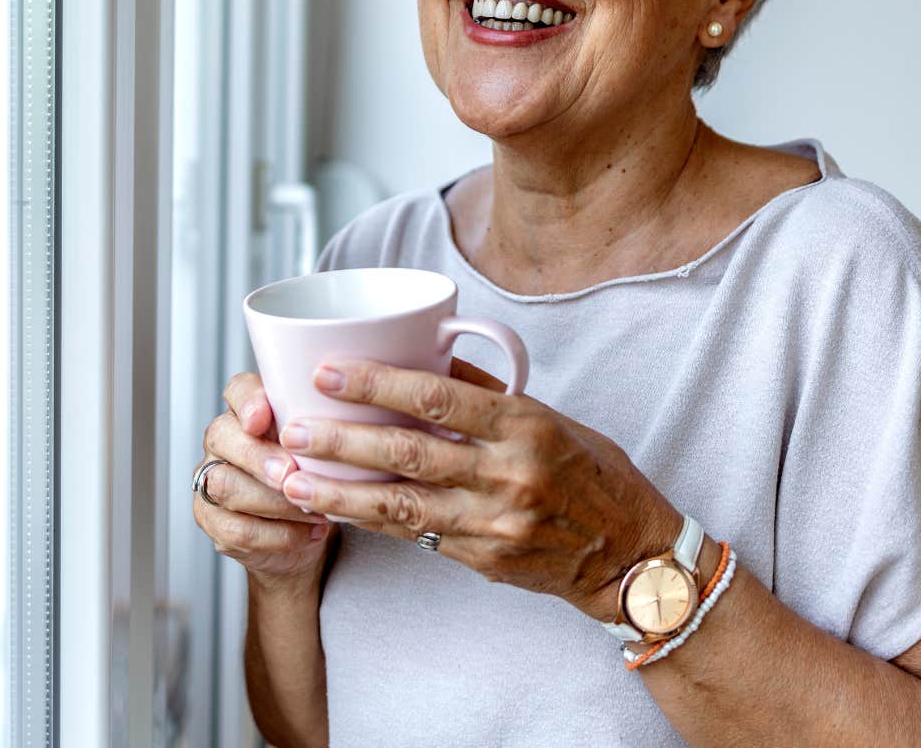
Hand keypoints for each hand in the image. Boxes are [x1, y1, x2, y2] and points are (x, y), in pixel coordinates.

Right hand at [193, 372, 334, 587]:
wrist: (311, 532)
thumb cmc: (322, 478)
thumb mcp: (332, 448)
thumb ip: (333, 425)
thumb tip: (361, 412)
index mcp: (250, 412)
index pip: (237, 390)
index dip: (247, 401)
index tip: (262, 417)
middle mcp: (224, 442)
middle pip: (222, 436)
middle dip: (258, 456)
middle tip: (290, 473)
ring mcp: (212, 481)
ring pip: (225, 485)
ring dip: (274, 501)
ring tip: (315, 511)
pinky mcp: (214, 522)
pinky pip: (236, 529)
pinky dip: (279, 535)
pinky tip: (311, 533)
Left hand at [272, 357, 680, 620]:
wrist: (631, 556)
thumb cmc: (593, 476)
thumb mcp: (551, 420)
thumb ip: (489, 395)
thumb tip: (429, 359)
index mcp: (525, 427)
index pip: (439, 398)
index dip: (377, 384)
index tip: (329, 371)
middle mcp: (508, 475)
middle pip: (408, 453)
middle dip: (341, 439)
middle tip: (290, 425)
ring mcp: (494, 525)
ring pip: (400, 506)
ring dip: (339, 493)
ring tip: (291, 479)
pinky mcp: (483, 561)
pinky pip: (416, 537)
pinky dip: (371, 522)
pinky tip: (334, 510)